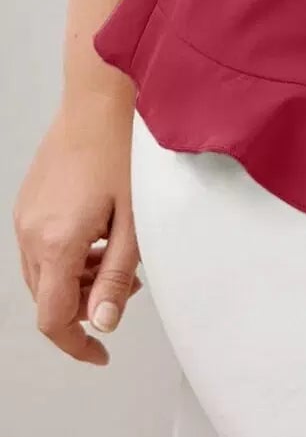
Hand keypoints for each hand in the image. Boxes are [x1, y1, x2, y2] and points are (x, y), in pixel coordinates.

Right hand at [11, 97, 143, 364]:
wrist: (100, 98)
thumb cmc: (124, 149)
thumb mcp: (135, 221)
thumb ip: (118, 277)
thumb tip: (104, 323)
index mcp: (57, 243)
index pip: (52, 319)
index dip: (76, 344)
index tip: (99, 352)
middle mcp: (30, 233)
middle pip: (47, 298)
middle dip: (85, 303)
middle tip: (127, 283)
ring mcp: (25, 215)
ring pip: (42, 273)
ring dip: (77, 278)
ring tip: (117, 251)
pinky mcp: (28, 200)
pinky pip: (40, 245)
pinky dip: (67, 253)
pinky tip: (99, 230)